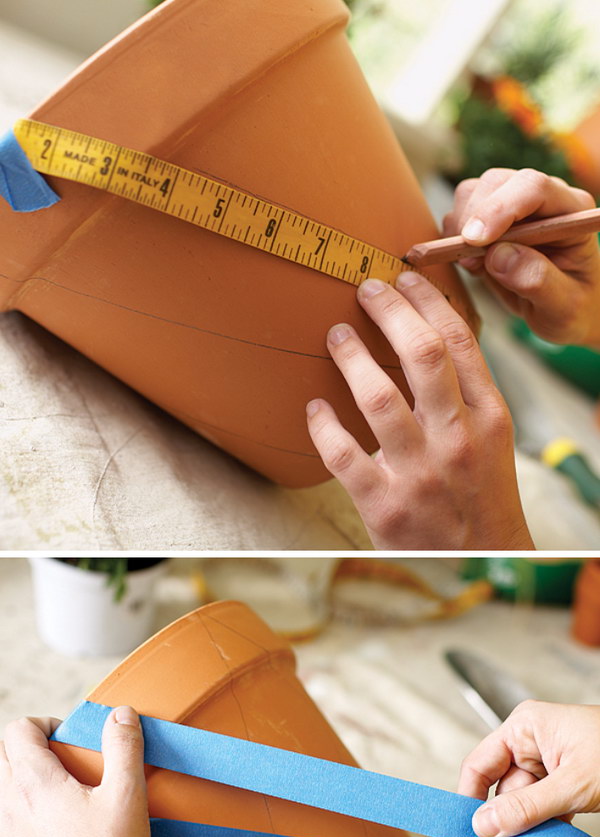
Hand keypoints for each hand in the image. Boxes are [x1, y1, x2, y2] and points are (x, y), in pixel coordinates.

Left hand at [0, 709, 149, 836]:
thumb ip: (124, 748)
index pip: (18, 730)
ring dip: (16, 782)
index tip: (65, 738)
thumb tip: (122, 714)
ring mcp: (6, 834)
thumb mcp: (128, 795)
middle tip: (58, 760)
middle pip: (1, 756)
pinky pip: (0, 829)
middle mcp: (10, 803)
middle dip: (25, 748)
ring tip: (49, 793)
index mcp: (34, 780)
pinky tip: (36, 829)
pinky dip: (11, 819)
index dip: (42, 724)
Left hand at [305, 268, 530, 550]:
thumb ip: (466, 389)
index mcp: (487, 416)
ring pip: (377, 397)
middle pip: (421, 354)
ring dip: (350, 356)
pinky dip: (322, 425)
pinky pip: (342, 455)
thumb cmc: (481, 492)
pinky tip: (313, 408)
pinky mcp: (384, 506)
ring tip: (336, 335)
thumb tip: (427, 329)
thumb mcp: (491, 436)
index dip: (427, 299)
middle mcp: (456, 439)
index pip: (457, 340)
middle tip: (365, 289)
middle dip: (389, 310)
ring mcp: (419, 474)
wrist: (483, 560)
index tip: (405, 276)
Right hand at [442, 168, 599, 346]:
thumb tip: (498, 255)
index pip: (534, 188)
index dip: (500, 208)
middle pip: (497, 182)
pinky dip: (454, 236)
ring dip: (461, 227)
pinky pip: (460, 211)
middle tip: (469, 262)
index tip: (476, 241)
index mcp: (572, 211)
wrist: (562, 311)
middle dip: (474, 218)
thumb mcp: (564, 307)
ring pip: (472, 191)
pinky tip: (473, 264)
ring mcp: (515, 203)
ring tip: (474, 266)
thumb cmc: (572, 308)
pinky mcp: (491, 216)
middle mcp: (543, 199)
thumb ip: (538, 280)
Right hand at [459, 699, 599, 836]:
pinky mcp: (563, 781)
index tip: (468, 832)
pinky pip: (542, 808)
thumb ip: (527, 806)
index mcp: (525, 727)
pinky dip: (549, 823)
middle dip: (513, 817)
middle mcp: (532, 743)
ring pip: (523, 804)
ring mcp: (548, 763)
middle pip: (501, 790)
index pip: (478, 766)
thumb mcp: (572, 783)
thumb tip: (484, 824)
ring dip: (534, 823)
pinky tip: (561, 828)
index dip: (470, 799)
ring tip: (553, 829)